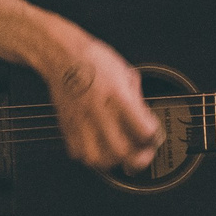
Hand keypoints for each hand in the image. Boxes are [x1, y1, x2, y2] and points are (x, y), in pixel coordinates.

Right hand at [43, 33, 162, 172]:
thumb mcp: (127, 74)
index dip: (153, 136)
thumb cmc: (95, 61)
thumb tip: (146, 122)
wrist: (63, 55)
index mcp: (118, 95)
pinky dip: (91, 156)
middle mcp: (99, 111)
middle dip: (136, 156)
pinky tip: (98, 147)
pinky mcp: (67, 126)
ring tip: (119, 152)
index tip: (153, 134)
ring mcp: (81, 121)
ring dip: (113, 160)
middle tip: (141, 151)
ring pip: (98, 159)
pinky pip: (80, 154)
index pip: (143, 130)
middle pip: (121, 151)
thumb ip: (137, 102)